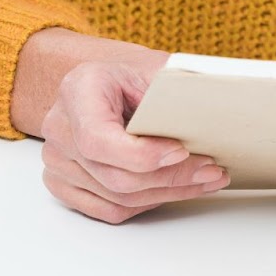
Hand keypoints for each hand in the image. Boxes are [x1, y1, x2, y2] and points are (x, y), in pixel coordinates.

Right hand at [14, 29, 229, 222]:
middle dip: (170, 178)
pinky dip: (146, 203)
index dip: (142, 155)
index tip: (181, 152)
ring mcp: (57, 160)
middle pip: (113, 175)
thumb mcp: (154, 66)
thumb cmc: (128, 74)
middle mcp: (60, 127)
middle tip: (210, 170)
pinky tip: (173, 189)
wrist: (101, 83)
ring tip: (203, 180)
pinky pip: (108, 209)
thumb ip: (177, 85)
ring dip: (166, 194)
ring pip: (115, 198)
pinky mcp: (63, 183)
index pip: (99, 139)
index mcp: (78, 90)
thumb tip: (219, 101)